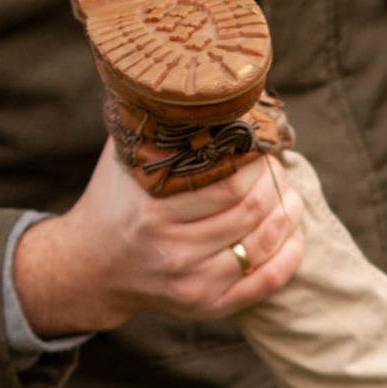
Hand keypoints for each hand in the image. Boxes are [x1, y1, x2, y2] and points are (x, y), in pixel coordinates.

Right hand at [12, 146, 303, 335]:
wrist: (92, 267)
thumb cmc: (114, 203)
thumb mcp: (124, 161)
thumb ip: (152, 127)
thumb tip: (190, 80)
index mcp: (152, 214)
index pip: (228, 185)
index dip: (258, 163)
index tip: (261, 148)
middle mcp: (173, 253)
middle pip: (252, 212)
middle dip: (276, 185)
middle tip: (279, 168)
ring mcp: (193, 285)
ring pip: (264, 244)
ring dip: (288, 214)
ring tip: (290, 195)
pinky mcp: (209, 307)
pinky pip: (267, 283)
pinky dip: (290, 255)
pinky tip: (294, 233)